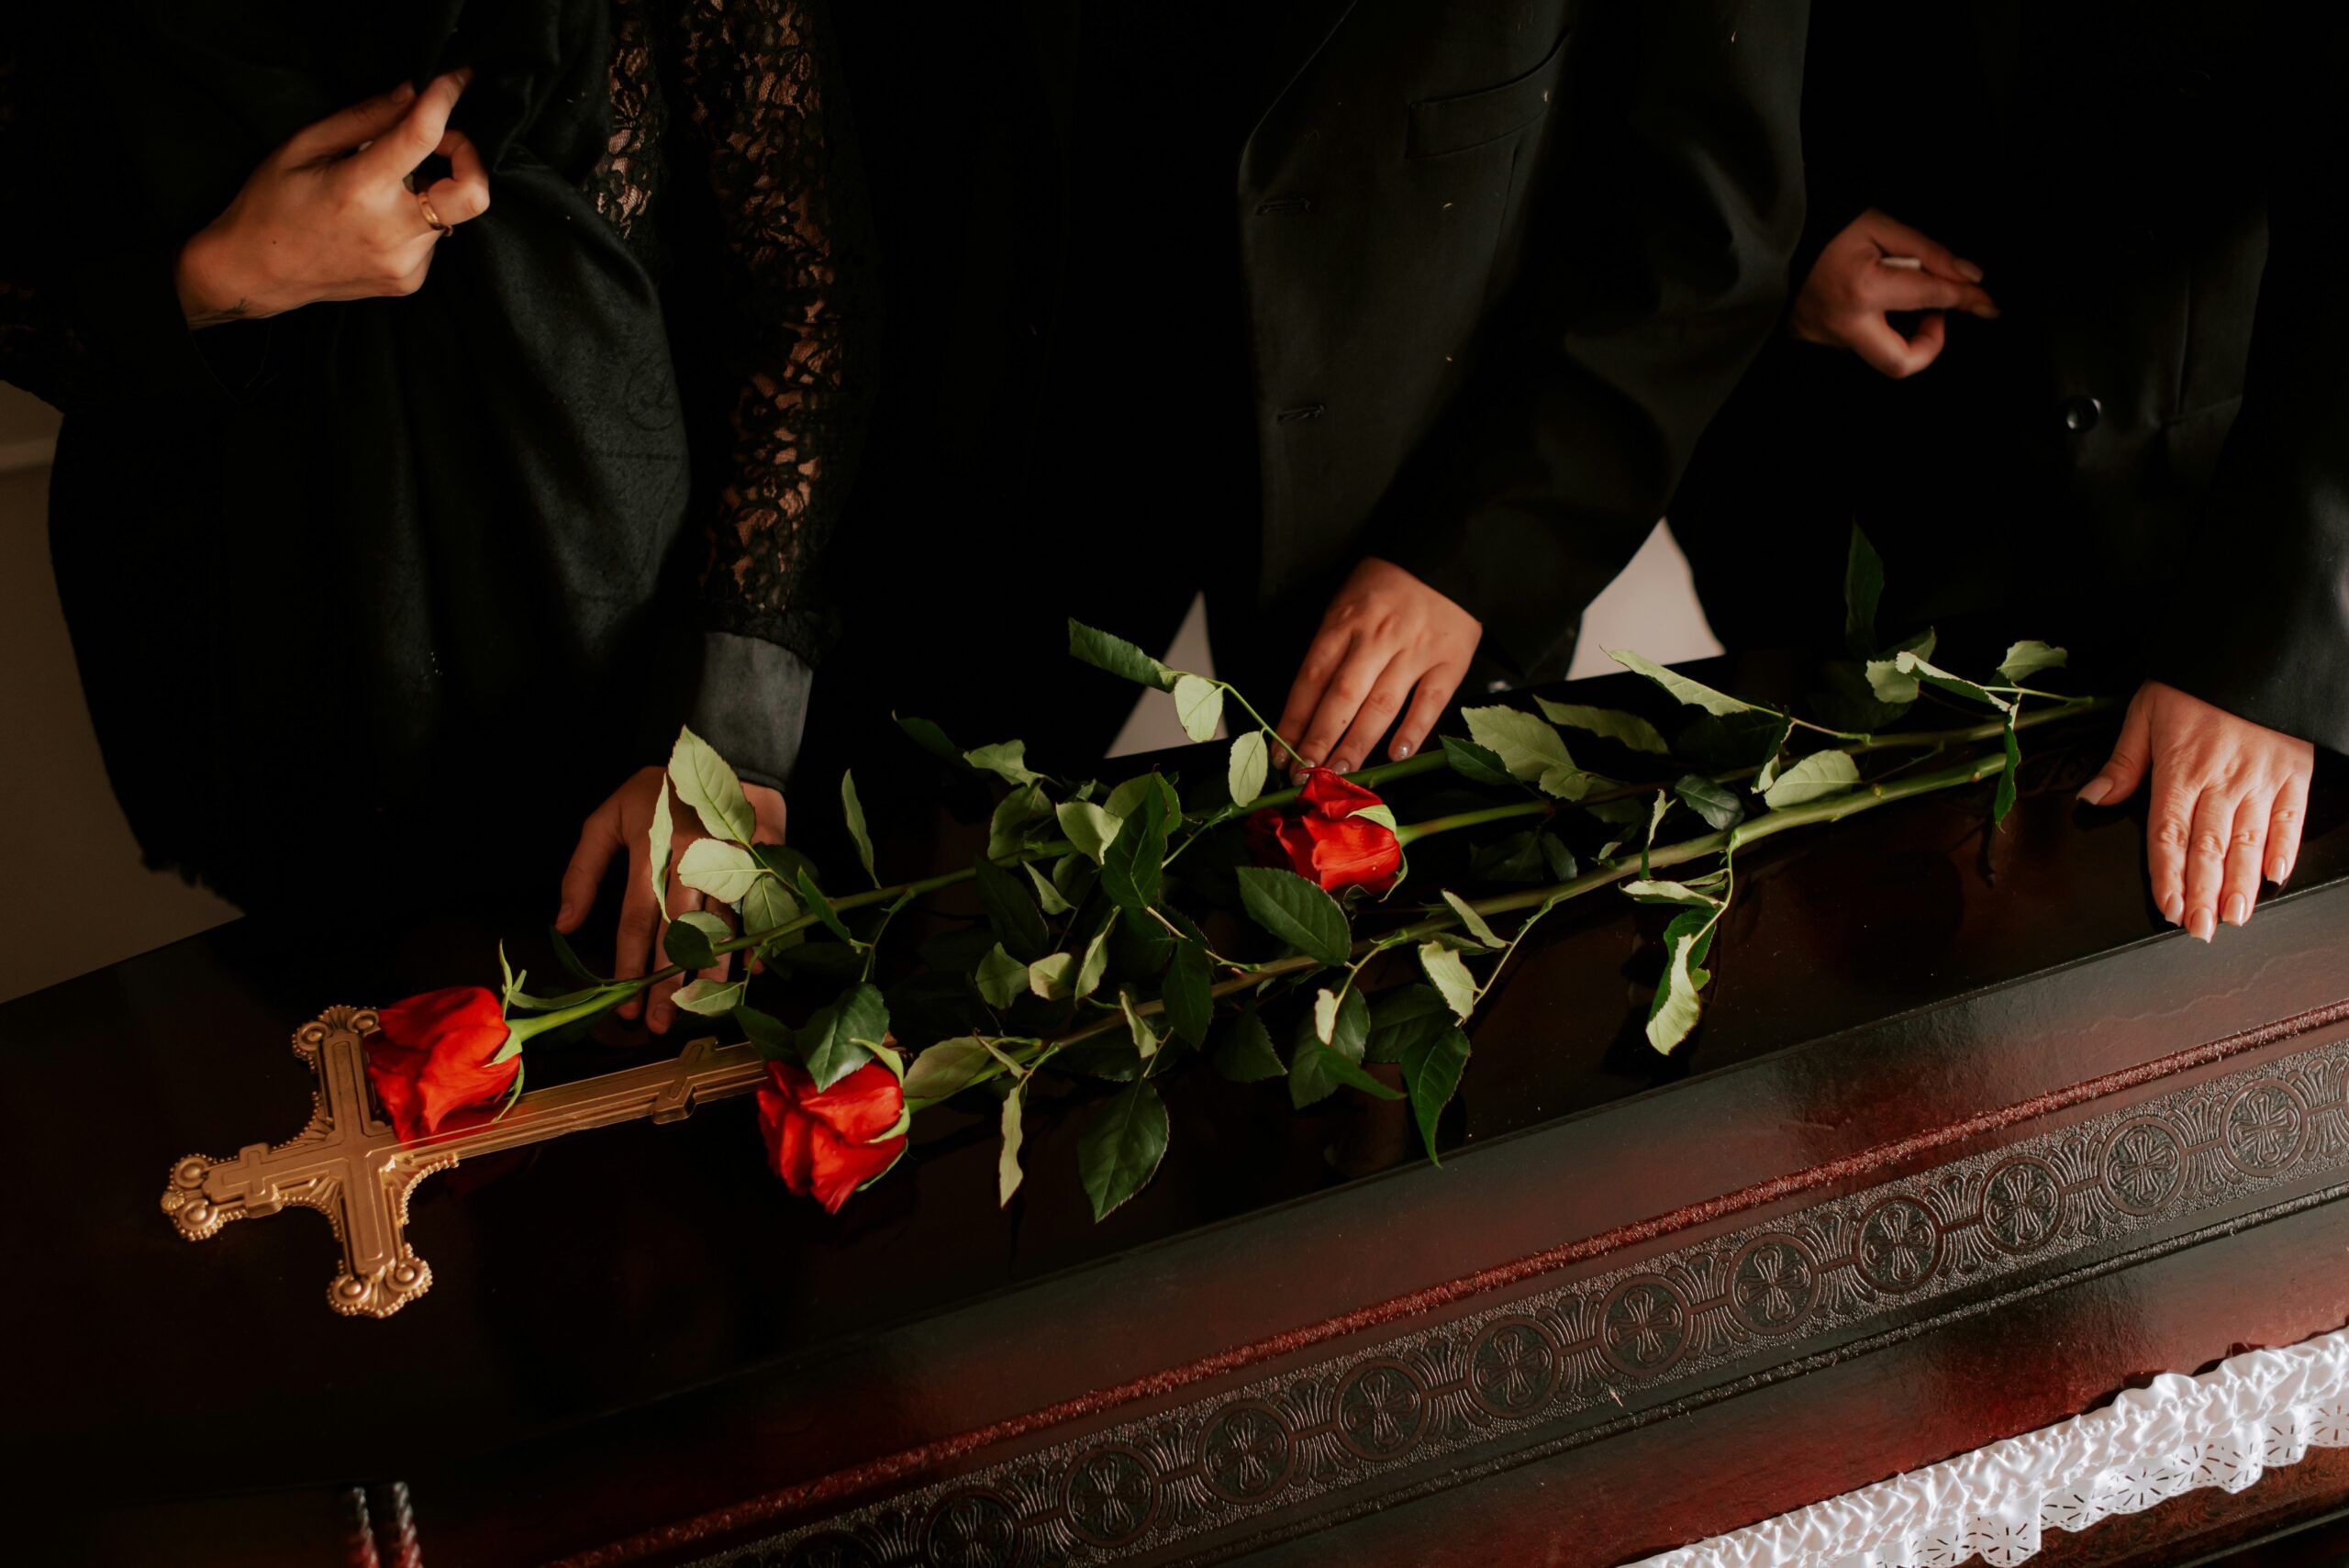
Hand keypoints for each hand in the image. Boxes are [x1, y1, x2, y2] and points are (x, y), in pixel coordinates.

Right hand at [173, 71, 488, 325]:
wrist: (259, 274)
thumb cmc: (272, 203)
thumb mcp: (304, 146)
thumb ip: (365, 119)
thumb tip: (412, 93)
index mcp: (360, 189)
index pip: (423, 136)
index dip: (446, 98)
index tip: (457, 78)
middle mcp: (391, 231)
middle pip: (474, 195)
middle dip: (470, 158)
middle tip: (440, 143)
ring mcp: (405, 262)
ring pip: (449, 213)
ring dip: (431, 190)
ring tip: (384, 188)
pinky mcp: (409, 280)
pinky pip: (432, 238)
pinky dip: (416, 220)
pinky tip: (378, 221)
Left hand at [555, 767, 788, 1034]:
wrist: (725, 748)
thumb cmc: (659, 787)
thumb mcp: (609, 817)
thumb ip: (583, 870)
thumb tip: (564, 925)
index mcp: (650, 850)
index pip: (637, 919)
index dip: (630, 965)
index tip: (625, 1004)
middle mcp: (692, 859)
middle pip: (680, 932)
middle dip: (669, 983)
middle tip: (662, 1023)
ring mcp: (733, 859)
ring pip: (724, 924)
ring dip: (714, 970)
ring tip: (704, 1008)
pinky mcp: (765, 857)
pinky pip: (763, 905)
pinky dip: (761, 938)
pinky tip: (754, 971)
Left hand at [1276, 557, 1480, 775]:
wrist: (1445, 557)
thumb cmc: (1386, 585)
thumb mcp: (1346, 602)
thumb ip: (1330, 648)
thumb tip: (1306, 706)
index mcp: (1343, 622)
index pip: (1310, 680)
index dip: (1293, 721)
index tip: (1279, 753)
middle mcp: (1375, 638)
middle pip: (1341, 697)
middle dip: (1319, 740)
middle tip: (1304, 774)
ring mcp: (1414, 651)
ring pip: (1381, 705)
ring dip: (1358, 743)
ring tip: (1340, 772)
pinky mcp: (1449, 661)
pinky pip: (1429, 702)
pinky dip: (1413, 731)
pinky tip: (1396, 755)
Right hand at [1789, 208, 1998, 378]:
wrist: (1769, 234)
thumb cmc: (1826, 225)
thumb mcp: (1881, 225)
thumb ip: (1929, 252)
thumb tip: (1969, 277)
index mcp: (1864, 289)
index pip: (1933, 299)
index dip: (1968, 300)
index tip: (1989, 304)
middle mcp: (1844, 324)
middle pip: (1901, 362)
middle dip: (1930, 345)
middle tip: (1934, 316)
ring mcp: (1823, 337)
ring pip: (1877, 351)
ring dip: (1897, 328)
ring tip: (1891, 294)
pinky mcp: (1810, 339)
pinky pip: (1853, 341)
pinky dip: (1869, 322)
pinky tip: (1861, 297)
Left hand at [2078, 681, 2313, 940]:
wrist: (2257, 647)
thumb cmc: (2197, 679)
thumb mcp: (2145, 711)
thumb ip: (2123, 762)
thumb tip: (2094, 799)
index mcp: (2180, 768)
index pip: (2168, 834)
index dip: (2167, 875)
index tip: (2166, 907)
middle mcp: (2221, 779)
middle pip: (2208, 848)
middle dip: (2202, 894)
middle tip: (2199, 931)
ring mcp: (2261, 778)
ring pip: (2248, 841)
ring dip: (2239, 884)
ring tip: (2232, 917)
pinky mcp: (2295, 770)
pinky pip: (2290, 817)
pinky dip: (2284, 848)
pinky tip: (2274, 876)